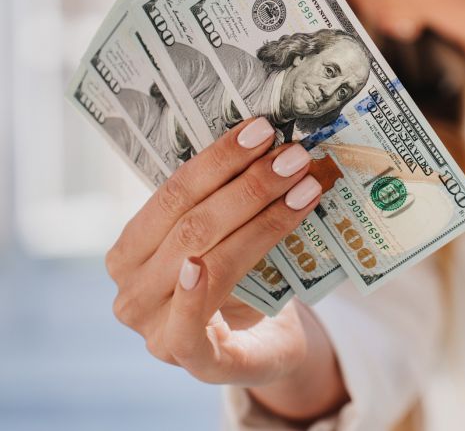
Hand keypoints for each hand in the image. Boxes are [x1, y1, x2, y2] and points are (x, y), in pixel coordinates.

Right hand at [105, 116, 322, 386]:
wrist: (267, 346)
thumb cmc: (242, 282)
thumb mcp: (229, 237)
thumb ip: (230, 202)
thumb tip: (274, 144)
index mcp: (132, 251)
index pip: (174, 193)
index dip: (219, 159)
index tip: (262, 129)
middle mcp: (132, 291)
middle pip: (192, 223)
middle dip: (250, 185)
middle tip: (294, 157)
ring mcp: (155, 331)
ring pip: (203, 258)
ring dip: (259, 219)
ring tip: (305, 186)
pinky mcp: (192, 362)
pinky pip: (185, 327)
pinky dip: (192, 293)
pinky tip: (201, 265)